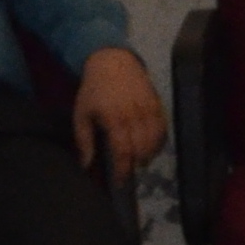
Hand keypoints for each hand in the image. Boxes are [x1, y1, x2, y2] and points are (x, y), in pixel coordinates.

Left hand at [72, 47, 168, 182]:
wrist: (113, 62)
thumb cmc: (94, 90)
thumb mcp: (81, 114)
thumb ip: (84, 141)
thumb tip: (86, 165)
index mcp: (114, 118)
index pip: (123, 151)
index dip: (123, 170)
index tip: (120, 182)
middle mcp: (134, 115)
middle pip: (141, 148)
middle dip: (136, 164)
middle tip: (129, 173)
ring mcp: (149, 109)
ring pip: (155, 140)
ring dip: (149, 155)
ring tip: (140, 161)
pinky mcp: (158, 105)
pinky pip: (163, 128)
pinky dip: (159, 142)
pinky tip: (151, 148)